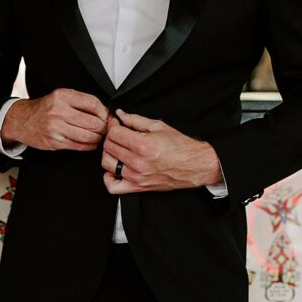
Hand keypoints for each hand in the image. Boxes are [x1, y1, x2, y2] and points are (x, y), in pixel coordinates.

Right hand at [1, 89, 109, 151]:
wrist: (22, 121)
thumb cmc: (45, 109)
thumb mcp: (60, 97)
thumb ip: (80, 101)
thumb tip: (105, 112)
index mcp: (62, 96)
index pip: (93, 103)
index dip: (104, 112)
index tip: (107, 116)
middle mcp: (59, 111)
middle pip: (93, 122)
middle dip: (103, 127)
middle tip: (105, 129)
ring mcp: (56, 128)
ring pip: (88, 136)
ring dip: (97, 138)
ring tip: (98, 136)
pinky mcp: (55, 142)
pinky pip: (79, 146)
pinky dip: (89, 146)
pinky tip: (90, 143)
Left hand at [101, 110, 223, 194]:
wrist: (194, 165)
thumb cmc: (180, 147)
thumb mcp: (158, 127)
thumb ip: (136, 120)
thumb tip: (121, 114)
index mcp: (143, 145)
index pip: (114, 133)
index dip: (112, 125)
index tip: (115, 123)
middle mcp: (138, 162)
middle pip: (108, 147)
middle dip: (111, 137)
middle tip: (118, 134)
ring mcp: (136, 176)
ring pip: (107, 164)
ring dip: (109, 154)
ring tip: (117, 149)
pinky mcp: (137, 187)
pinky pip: (113, 187)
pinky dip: (108, 178)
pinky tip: (114, 169)